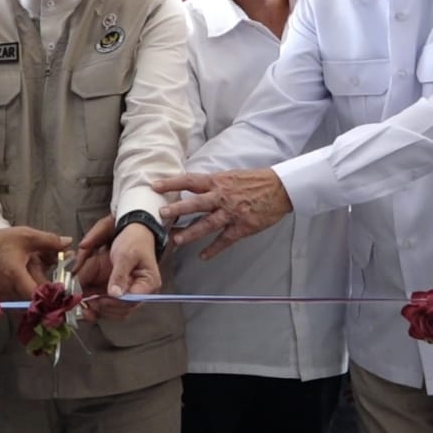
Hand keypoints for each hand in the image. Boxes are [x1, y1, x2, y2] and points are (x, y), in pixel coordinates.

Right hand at [0, 226, 71, 300]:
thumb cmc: (1, 242)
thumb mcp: (27, 237)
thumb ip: (50, 241)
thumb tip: (69, 243)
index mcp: (18, 278)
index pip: (39, 297)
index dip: (53, 296)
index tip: (64, 289)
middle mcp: (11, 293)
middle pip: (36, 299)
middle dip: (49, 291)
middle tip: (58, 280)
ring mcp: (5, 298)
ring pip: (28, 300)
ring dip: (39, 291)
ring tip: (46, 279)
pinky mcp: (1, 298)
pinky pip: (19, 299)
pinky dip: (28, 291)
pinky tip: (31, 279)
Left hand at [71, 215, 137, 320]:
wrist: (134, 231)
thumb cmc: (134, 241)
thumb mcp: (125, 255)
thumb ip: (119, 275)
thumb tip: (115, 294)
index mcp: (148, 284)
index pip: (132, 301)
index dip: (114, 303)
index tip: (99, 300)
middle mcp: (140, 292)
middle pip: (123, 309)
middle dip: (104, 307)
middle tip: (88, 302)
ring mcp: (129, 293)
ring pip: (115, 310)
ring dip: (99, 308)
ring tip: (85, 302)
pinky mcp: (120, 291)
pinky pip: (109, 304)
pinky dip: (98, 304)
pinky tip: (87, 300)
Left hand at [153, 169, 291, 259]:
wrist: (279, 188)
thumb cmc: (254, 180)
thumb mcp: (230, 176)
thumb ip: (212, 183)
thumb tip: (191, 187)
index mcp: (217, 181)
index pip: (189, 180)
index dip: (171, 183)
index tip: (153, 185)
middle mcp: (222, 197)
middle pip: (196, 203)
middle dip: (178, 209)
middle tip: (161, 214)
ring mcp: (232, 213)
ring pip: (208, 224)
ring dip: (191, 233)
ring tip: (177, 240)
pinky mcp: (242, 227)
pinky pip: (225, 240)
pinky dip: (214, 249)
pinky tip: (203, 256)